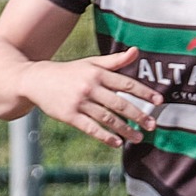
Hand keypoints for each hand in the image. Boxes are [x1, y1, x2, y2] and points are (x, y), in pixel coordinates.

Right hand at [23, 49, 160, 148]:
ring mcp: (79, 101)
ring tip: (138, 137)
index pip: (125, 83)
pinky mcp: (70, 115)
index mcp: (97, 73)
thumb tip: (136, 52)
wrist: (36, 80)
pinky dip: (105, 136)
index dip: (144, 92)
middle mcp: (90, 86)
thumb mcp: (91, 64)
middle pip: (119, 102)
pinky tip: (117, 143)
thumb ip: (114, 62)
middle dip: (138, 115)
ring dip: (125, 129)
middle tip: (153, 125)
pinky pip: (91, 128)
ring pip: (107, 117)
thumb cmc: (69, 73)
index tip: (159, 101)